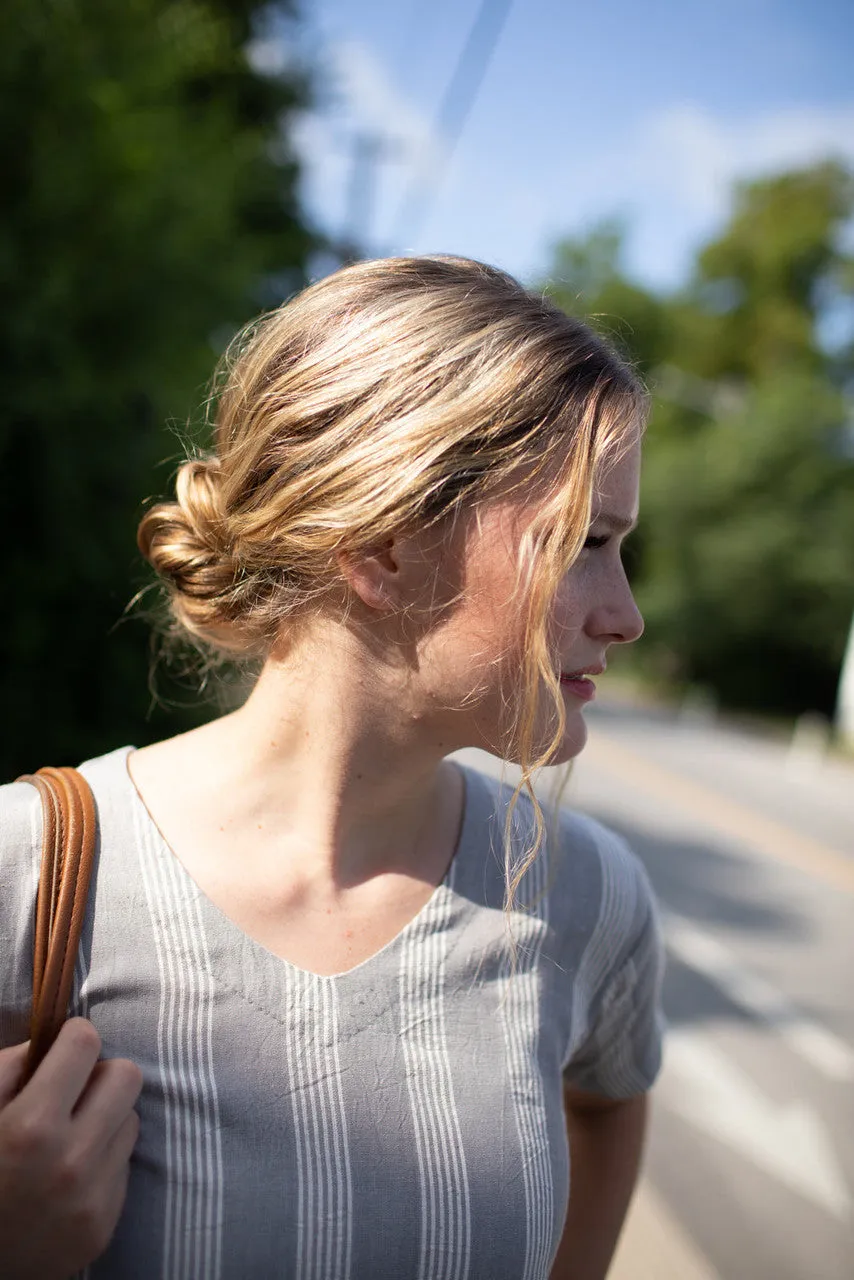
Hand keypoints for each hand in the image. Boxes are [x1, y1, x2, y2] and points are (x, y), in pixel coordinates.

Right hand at [0, 1018, 141, 1279]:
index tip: (64, 1049)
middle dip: (100, 1075)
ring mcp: (93, 1198)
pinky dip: (102, 1162)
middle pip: (127, 1076)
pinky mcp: (104, 1225)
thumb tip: (53, 1040)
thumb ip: (11, 1067)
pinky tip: (69, 1176)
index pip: (86, 1044)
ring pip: (131, 1120)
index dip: (72, 1039)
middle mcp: (71, 1162)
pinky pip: (123, 1167)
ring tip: (69, 1138)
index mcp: (31, 1127)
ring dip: (105, 1119)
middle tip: (74, 1091)